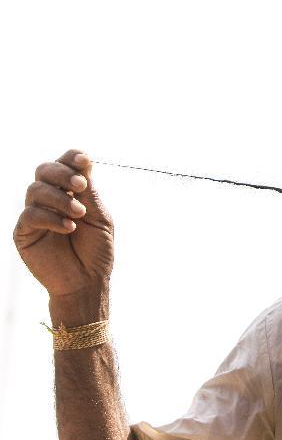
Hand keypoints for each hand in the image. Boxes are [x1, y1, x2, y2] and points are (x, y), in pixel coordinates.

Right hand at [13, 150, 113, 321]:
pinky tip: (69, 228)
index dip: (71, 158)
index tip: (84, 160)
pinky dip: (51, 218)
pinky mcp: (24, 232)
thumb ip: (89, 192)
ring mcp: (35, 214)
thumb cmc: (96, 250)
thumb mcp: (99, 218)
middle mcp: (50, 199)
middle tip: (81, 186)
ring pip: (35, 190)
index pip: (65, 164)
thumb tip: (83, 161)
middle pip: (44, 170)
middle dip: (62, 173)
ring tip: (79, 215)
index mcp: (70, 192)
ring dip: (60, 199)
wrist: (87, 281)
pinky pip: (30, 215)